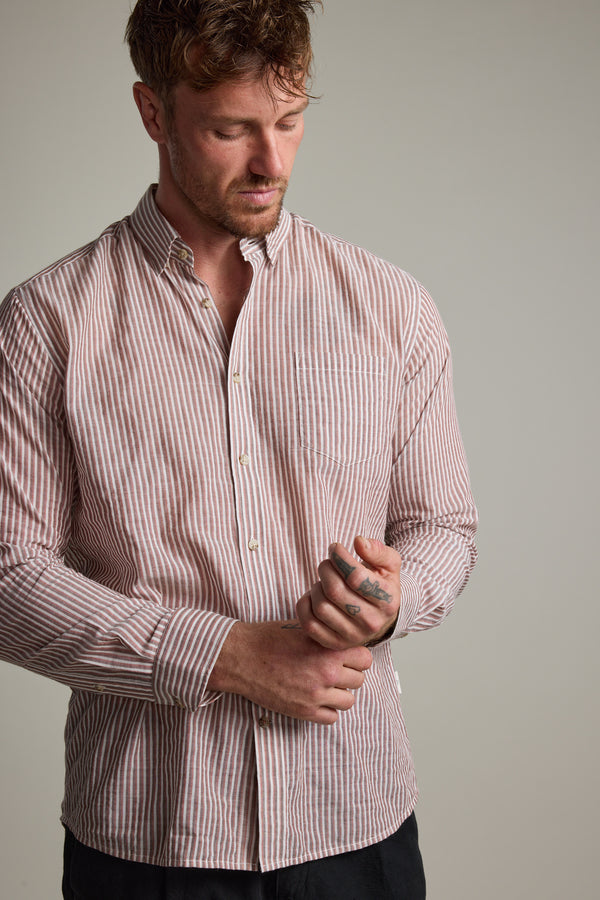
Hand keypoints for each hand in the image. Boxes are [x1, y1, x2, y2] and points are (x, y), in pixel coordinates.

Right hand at [208, 620, 371, 724]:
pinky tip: (315, 698)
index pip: (365, 659)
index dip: (356, 657)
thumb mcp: (304, 629)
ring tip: (324, 685)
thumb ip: (328, 638)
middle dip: (348, 675)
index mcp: (328, 650)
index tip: (346, 657)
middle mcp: (326, 673)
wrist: (242, 657)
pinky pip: (331, 717)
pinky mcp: (303, 711)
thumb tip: (347, 643)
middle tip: (332, 671)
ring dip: (339, 694)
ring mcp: (316, 695)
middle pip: (359, 680)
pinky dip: (327, 709)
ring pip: (348, 701)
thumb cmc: (271, 639)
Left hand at [296, 536, 400, 649]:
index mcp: (387, 601)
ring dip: (316, 586)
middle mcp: (371, 623)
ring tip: (324, 581)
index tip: (335, 548)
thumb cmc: (381, 585)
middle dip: (325, 569)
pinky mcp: (334, 644)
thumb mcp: (389, 565)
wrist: (379, 616)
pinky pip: (309, 624)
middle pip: (335, 591)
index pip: (356, 577)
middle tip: (327, 563)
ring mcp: (352, 636)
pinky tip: (314, 595)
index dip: (340, 557)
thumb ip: (377, 551)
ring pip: (321, 606)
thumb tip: (359, 542)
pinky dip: (305, 604)